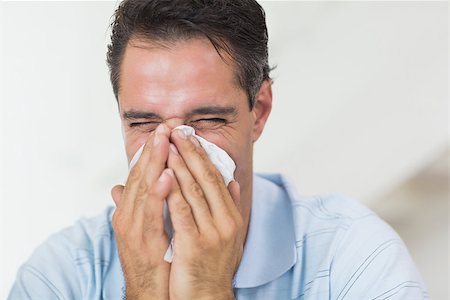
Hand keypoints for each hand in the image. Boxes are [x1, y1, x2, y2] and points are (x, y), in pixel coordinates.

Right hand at [111, 124, 171, 299]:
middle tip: (165, 125)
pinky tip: (168, 175)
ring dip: (154, 162)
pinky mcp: (142, 242)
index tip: (164, 130)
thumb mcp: (143, 227)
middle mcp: (127, 215)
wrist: (148, 292)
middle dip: (153, 149)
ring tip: (165, 139)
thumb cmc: (151, 259)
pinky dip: (159, 193)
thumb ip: (136, 205)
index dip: (151, 150)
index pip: (140, 173)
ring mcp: (133, 228)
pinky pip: (152, 213)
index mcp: (129, 210)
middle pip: (140, 175)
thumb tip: (120, 187)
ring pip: (143, 188)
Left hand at [166, 128, 243, 299]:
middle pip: (206, 178)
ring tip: (167, 145)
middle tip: (176, 130)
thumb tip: (232, 182)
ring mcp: (212, 232)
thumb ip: (230, 206)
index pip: (216, 177)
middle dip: (190, 151)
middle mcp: (225, 221)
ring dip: (179, 165)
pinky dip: (172, 192)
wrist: (206, 296)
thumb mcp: (229, 234)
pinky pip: (182, 212)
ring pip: (194, 190)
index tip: (188, 135)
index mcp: (231, 215)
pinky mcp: (195, 244)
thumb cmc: (213, 265)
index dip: (201, 154)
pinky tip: (163, 176)